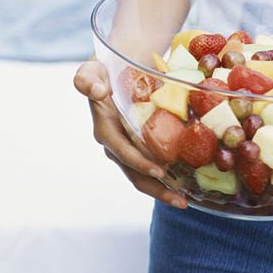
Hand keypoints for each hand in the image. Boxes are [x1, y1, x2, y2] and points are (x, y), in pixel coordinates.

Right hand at [73, 60, 187, 209]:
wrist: (109, 71)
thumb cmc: (100, 71)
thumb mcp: (90, 72)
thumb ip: (88, 81)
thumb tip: (98, 92)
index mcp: (104, 130)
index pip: (123, 151)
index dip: (140, 163)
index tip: (160, 171)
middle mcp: (115, 144)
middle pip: (135, 173)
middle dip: (157, 188)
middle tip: (181, 201)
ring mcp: (126, 148)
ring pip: (143, 175)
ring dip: (163, 190)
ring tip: (184, 201)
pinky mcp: (137, 145)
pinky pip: (151, 163)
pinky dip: (166, 176)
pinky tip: (185, 182)